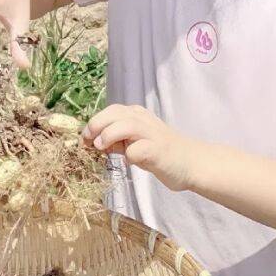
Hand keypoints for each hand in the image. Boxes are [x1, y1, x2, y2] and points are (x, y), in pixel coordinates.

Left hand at [82, 104, 203, 192]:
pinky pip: (138, 150)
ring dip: (109, 135)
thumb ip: (117, 140)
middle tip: (87, 140)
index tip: (84, 139)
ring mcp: (152, 134)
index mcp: (137, 115)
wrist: (191, 163)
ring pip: (125, 124)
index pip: (110, 111)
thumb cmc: (160, 153)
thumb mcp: (134, 142)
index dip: (94, 123)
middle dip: (96, 125)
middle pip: (114, 113)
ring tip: (102, 148)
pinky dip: (129, 155)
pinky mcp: (158, 150)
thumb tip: (94, 142)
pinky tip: (130, 162)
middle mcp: (144, 120)